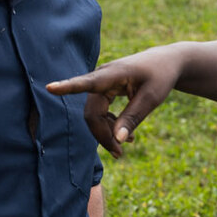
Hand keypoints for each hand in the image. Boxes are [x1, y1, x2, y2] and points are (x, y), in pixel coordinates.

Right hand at [47, 46, 186, 157]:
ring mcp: (102, 84)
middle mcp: (102, 77)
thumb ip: (133, 117)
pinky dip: (110, 125)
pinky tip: (125, 137)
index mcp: (114, 74)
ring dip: (105, 132)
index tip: (50, 87)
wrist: (166, 62)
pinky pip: (100, 112)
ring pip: (94, 114)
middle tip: (119, 154)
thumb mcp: (152, 98)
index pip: (87, 83)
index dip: (68, 87)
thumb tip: (116, 139)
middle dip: (102, 135)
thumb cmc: (160, 76)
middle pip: (92, 112)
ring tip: (123, 149)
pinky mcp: (105, 90)